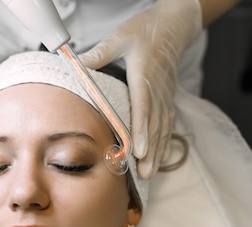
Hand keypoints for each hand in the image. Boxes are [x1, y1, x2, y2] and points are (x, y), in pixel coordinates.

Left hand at [79, 0, 201, 177]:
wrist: (173, 27)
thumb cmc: (144, 31)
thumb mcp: (120, 37)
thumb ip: (101, 53)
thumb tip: (78, 64)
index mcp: (144, 75)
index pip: (143, 106)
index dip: (142, 129)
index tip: (139, 150)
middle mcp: (157, 90)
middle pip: (154, 125)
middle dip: (150, 151)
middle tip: (143, 173)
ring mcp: (164, 96)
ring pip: (162, 129)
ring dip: (158, 153)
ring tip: (150, 174)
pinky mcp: (168, 99)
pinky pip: (168, 124)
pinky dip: (165, 143)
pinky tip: (161, 158)